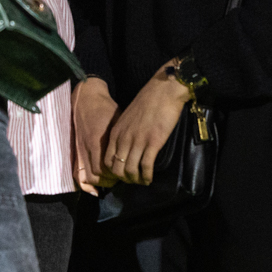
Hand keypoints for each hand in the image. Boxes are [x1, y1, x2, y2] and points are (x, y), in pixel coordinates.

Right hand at [72, 77, 119, 194]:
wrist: (87, 100)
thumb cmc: (106, 109)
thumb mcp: (118, 121)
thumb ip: (123, 138)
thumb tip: (137, 150)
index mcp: (99, 141)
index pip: (108, 165)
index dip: (119, 171)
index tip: (130, 171)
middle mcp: (88, 148)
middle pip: (99, 174)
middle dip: (112, 180)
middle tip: (123, 177)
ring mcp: (81, 151)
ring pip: (88, 177)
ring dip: (100, 183)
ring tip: (112, 181)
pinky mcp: (77, 152)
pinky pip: (79, 174)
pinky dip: (85, 185)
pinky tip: (94, 190)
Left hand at [104, 62, 189, 184]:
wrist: (164, 90)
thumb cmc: (148, 101)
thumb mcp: (128, 117)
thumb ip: (125, 131)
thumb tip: (128, 145)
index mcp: (117, 132)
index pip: (108, 160)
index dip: (115, 171)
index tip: (124, 173)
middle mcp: (124, 139)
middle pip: (118, 169)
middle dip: (125, 179)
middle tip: (134, 180)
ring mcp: (138, 141)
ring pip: (131, 171)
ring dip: (136, 180)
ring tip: (143, 181)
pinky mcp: (153, 143)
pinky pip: (146, 166)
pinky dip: (147, 176)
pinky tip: (150, 178)